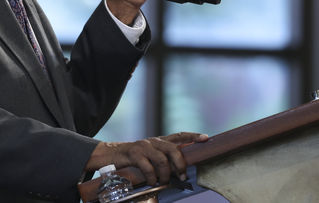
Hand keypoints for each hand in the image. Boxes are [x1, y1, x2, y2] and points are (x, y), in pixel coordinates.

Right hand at [85, 132, 208, 185]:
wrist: (111, 155)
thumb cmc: (134, 159)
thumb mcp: (150, 156)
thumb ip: (164, 159)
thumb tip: (180, 171)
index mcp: (160, 141)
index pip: (179, 135)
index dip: (193, 136)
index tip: (206, 138)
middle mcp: (153, 141)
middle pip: (173, 149)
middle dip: (180, 164)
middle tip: (181, 176)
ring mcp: (143, 146)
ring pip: (162, 160)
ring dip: (165, 175)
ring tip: (163, 182)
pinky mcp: (134, 154)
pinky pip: (148, 167)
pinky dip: (152, 177)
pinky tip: (151, 182)